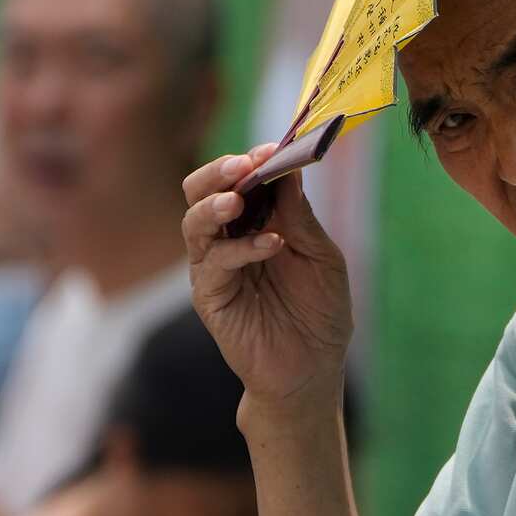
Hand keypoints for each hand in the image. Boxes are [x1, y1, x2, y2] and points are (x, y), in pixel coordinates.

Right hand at [181, 146, 353, 406]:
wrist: (312, 369)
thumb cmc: (319, 311)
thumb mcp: (321, 255)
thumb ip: (300, 215)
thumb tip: (288, 166)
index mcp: (258, 221)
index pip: (240, 179)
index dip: (254, 160)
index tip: (275, 147)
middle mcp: (229, 238)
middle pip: (201, 191)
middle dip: (220, 173)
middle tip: (244, 165)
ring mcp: (216, 267)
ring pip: (194, 221)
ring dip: (216, 204)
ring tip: (239, 198)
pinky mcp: (210, 297)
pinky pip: (213, 263)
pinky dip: (241, 248)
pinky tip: (270, 244)